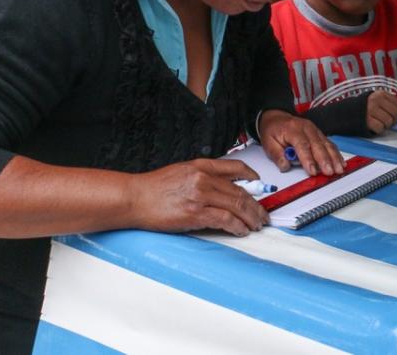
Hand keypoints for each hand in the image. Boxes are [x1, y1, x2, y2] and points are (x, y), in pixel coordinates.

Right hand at [129, 159, 267, 236]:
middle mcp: (204, 178)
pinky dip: (238, 226)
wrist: (134, 198)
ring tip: (256, 225)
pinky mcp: (196, 213)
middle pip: (241, 191)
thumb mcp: (181, 171)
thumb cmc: (154, 188)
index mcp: (201, 166)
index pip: (235, 167)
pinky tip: (241, 230)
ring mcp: (201, 195)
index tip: (259, 185)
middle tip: (262, 215)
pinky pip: (226, 220)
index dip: (252, 176)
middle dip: (256, 205)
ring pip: (237, 205)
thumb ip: (202, 176)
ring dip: (251, 218)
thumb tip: (223, 187)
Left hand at [258, 109, 344, 175]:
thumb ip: (276, 155)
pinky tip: (340, 162)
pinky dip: (336, 154)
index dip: (308, 159)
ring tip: (339, 169)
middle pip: (318, 145)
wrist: (277, 118)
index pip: (302, 145)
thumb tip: (285, 166)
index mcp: (292, 129)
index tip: (312, 171)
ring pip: (327, 144)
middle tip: (329, 172)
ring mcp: (315, 130)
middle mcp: (306, 128)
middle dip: (325, 160)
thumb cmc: (273, 130)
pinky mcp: (320, 134)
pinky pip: (330, 144)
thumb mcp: (268, 142)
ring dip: (334, 158)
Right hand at [367, 90, 396, 133]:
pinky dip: (379, 130)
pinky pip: (381, 128)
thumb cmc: (366, 107)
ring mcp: (370, 110)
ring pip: (389, 122)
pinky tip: (374, 126)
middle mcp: (376, 100)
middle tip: (387, 120)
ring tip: (379, 122)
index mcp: (381, 94)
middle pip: (395, 113)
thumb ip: (394, 103)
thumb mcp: (379, 101)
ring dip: (386, 125)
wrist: (346, 112)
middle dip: (394, 119)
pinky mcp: (367, 120)